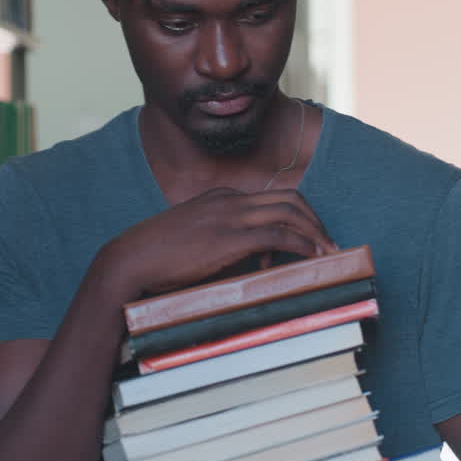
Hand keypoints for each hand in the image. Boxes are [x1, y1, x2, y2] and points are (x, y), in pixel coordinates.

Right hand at [93, 187, 337, 299]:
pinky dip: (300, 244)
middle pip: (289, 198)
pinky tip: (311, 257)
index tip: (307, 241)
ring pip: (289, 212)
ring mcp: (230, 215)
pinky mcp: (229, 237)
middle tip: (329, 245)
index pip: (272, 197)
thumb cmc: (157, 257)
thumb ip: (219, 242)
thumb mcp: (193, 240)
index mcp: (221, 197)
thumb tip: (246, 264)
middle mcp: (229, 199)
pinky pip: (277, 234)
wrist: (131, 259)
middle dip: (315, 221)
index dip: (296, 218)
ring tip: (328, 253)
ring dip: (314, 232)